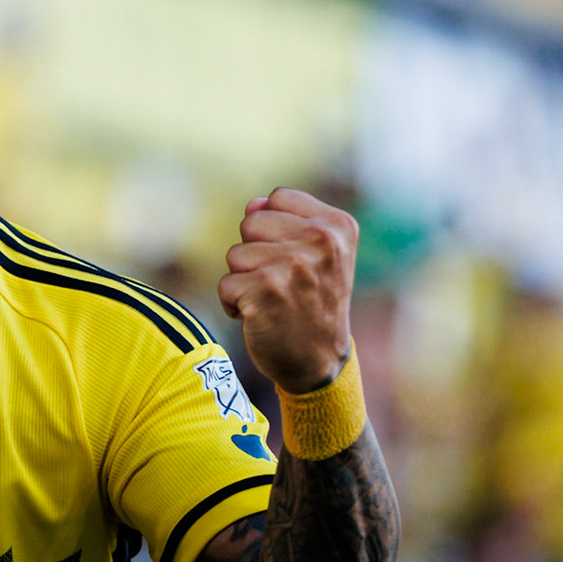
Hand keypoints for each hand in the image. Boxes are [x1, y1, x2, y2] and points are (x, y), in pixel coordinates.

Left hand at [218, 188, 356, 394]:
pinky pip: (225, 284)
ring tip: (273, 301)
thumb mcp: (315, 256)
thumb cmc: (312, 303)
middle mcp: (320, 241)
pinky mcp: (265, 291)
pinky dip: (233, 305)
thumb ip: (286, 221)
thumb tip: (253, 204)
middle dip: (255, 253)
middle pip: (251, 222)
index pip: (277, 199)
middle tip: (282, 284)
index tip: (296, 260)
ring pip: (235, 254)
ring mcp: (293, 265)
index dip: (274, 230)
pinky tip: (259, 317)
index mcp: (337, 225)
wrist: (319, 362)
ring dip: (244, 280)